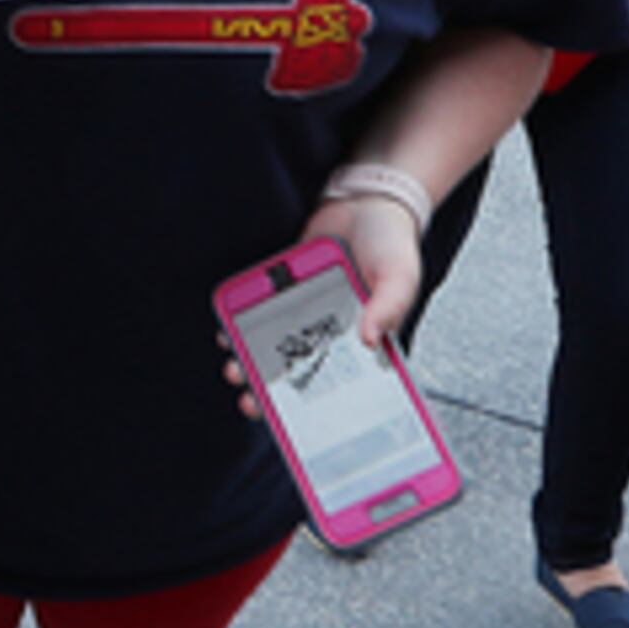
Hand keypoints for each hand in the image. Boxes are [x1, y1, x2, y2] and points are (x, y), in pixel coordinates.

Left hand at [219, 196, 427, 422]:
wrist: (366, 199)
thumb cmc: (392, 244)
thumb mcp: (400, 275)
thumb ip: (389, 306)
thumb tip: (369, 340)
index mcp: (363, 343)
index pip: (340, 387)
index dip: (317, 411)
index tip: (293, 428)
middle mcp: (331, 334)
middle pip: (299, 374)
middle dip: (272, 392)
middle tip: (249, 400)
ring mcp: (305, 314)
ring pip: (274, 348)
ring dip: (252, 362)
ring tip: (234, 368)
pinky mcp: (284, 290)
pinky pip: (259, 312)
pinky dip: (242, 324)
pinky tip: (228, 332)